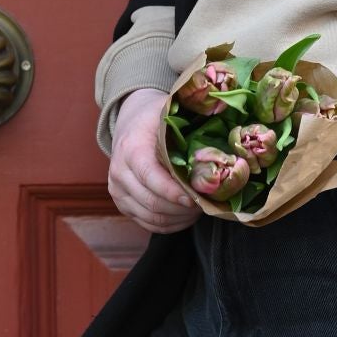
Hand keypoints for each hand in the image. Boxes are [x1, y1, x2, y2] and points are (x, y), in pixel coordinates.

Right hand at [108, 88, 202, 233]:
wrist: (130, 122)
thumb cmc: (154, 118)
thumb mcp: (165, 112)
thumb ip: (184, 120)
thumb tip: (218, 120)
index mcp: (131, 149)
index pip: (150, 177)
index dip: (174, 192)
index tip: (196, 198)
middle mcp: (119, 173)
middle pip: (152, 202)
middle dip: (182, 208)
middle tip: (205, 204)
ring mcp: (118, 191)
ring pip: (151, 217)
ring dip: (179, 218)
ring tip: (199, 210)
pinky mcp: (122, 204)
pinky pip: (148, 224)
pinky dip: (170, 225)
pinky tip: (186, 216)